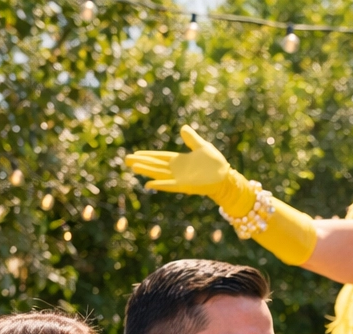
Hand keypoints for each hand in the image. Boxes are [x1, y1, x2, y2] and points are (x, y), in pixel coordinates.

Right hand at [124, 126, 248, 211]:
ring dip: (146, 171)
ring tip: (133, 167)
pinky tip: (148, 184)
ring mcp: (180, 178)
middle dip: (142, 162)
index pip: (160, 157)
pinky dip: (160, 185)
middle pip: (155, 165)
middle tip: (126, 160)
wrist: (225, 176)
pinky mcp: (185, 186)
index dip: (148, 155)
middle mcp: (177, 170)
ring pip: (159, 174)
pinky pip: (170, 186)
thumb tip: (183, 128)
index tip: (136, 153)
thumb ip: (191, 138)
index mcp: (179, 160)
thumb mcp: (202, 146)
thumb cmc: (215, 162)